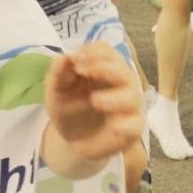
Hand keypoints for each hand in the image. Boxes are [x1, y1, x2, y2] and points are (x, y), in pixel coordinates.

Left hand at [44, 42, 143, 165]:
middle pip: (122, 69)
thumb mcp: (56, 92)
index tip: (74, 59)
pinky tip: (115, 126)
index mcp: (104, 69)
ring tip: (95, 101)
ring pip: (132, 96)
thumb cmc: (68, 109)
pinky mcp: (131, 128)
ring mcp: (128, 106)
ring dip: (114, 97)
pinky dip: (127, 124)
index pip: (106, 52)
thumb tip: (64, 57)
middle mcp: (121, 83)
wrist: (71, 141)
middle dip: (104, 68)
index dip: (92, 52)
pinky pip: (136, 124)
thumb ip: (58, 74)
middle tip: (82, 71)